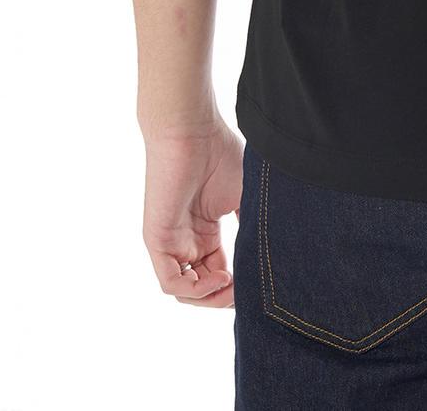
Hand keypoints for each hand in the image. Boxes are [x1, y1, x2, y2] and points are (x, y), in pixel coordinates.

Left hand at [142, 118, 241, 306]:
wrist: (192, 129)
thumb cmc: (219, 153)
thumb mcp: (244, 196)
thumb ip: (251, 226)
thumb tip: (269, 257)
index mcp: (205, 232)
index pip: (217, 273)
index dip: (237, 286)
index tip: (259, 285)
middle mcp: (187, 241)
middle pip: (202, 288)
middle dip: (224, 297)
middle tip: (247, 292)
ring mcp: (171, 242)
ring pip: (185, 291)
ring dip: (210, 298)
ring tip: (231, 285)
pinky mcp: (157, 239)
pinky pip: (170, 281)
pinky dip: (194, 290)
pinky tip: (217, 277)